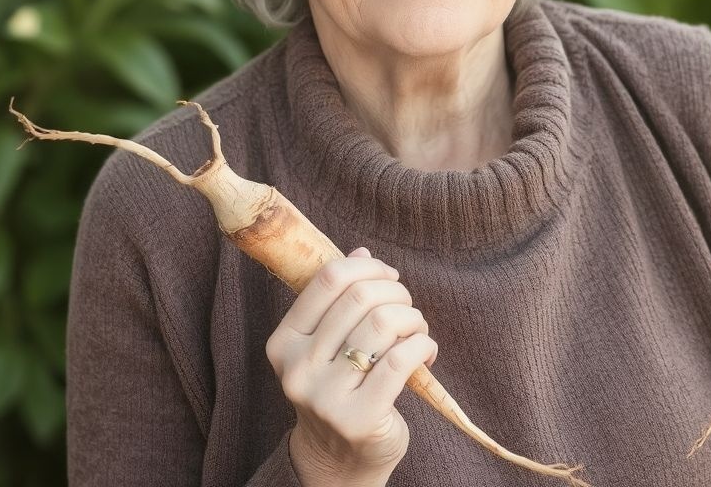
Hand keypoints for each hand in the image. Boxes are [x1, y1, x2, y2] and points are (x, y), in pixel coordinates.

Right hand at [266, 247, 437, 486]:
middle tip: (408, 310)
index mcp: (284, 342)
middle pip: (361, 298)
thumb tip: (361, 251)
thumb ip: (340, 300)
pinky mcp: (359, 418)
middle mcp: (297, 368)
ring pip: (384, 324)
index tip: (389, 277)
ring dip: (414, 319)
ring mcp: (325, 397)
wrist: (340, 459)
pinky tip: (426, 353)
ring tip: (417, 333)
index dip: (368, 267)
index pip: (329, 279)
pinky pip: (402, 359)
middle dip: (397, 293)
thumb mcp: (329, 344)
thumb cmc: (341, 389)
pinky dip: (424, 345)